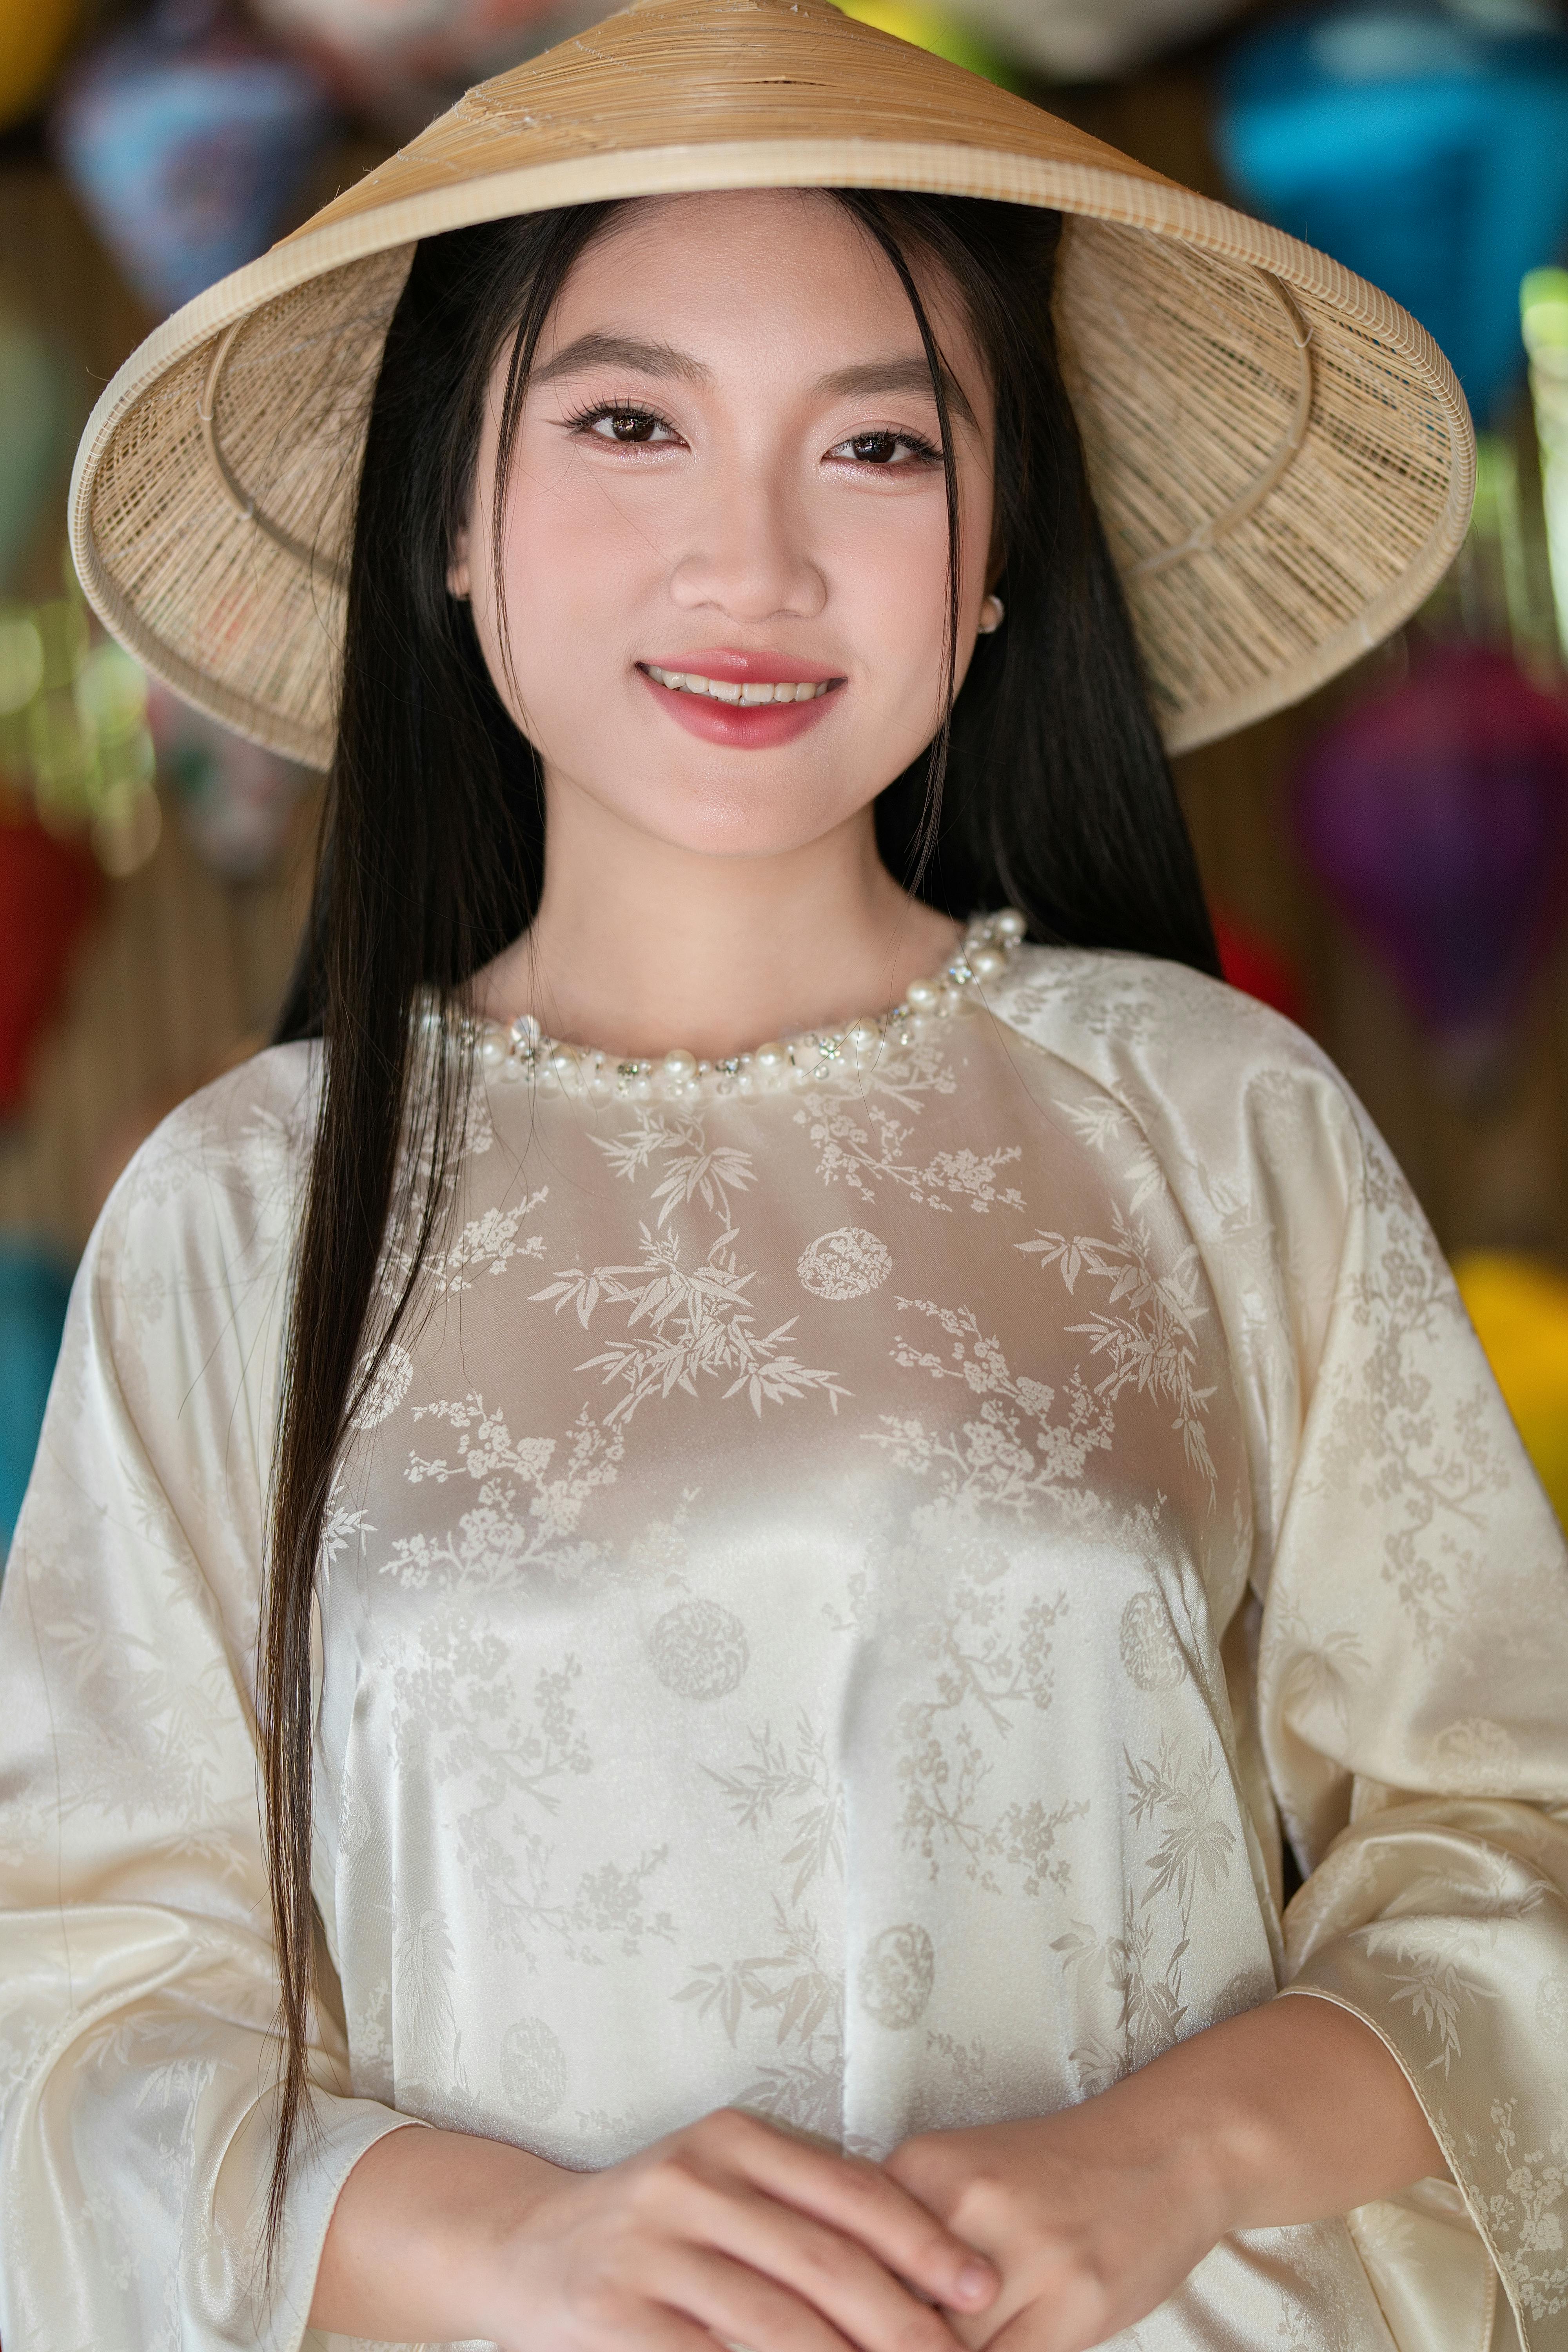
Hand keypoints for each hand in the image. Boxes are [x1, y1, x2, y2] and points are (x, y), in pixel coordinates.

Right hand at [312, 2106, 998, 2351]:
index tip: (979, 2288)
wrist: (523, 2243)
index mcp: (733, 2139)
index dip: (921, 2242)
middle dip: (902, 2323)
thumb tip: (919, 2268)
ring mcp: (650, 2248)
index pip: (851, 2191)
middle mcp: (693, 2181)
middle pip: (824, 2262)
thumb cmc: (654, 2221)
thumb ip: (802, 2207)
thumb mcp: (724, 2181)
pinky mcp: (616, 2313)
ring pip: (775, 2324)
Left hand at [883, 1995, 1447, 2351]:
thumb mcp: (963, 2182)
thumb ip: (909, 2241)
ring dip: (942, 2347)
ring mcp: (1022, 2252)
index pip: (851, 2263)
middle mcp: (964, 2202)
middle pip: (890, 2312)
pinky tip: (996, 2347)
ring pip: (943, 2345)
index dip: (840, 2315)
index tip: (829, 2336)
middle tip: (871, 2339)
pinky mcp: (1074, 2301)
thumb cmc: (1056, 2174)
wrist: (1166, 2149)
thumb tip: (852, 2315)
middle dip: (886, 2338)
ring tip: (960, 2337)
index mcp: (921, 2167)